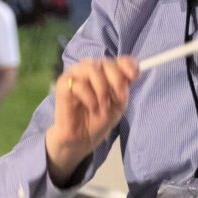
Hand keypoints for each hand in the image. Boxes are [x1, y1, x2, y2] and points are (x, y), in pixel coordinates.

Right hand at [47, 57, 137, 174]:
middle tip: (117, 99)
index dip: (127, 64)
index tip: (134, 76)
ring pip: (92, 68)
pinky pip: (80, 84)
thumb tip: (131, 74)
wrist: (82, 138)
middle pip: (106, 62)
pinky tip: (91, 108)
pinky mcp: (63, 85)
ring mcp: (74, 75)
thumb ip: (123, 86)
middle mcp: (88, 69)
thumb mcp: (118, 103)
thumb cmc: (99, 119)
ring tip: (102, 106)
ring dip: (102, 90)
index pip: (118, 60)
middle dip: (116, 81)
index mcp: (104, 72)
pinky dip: (90, 98)